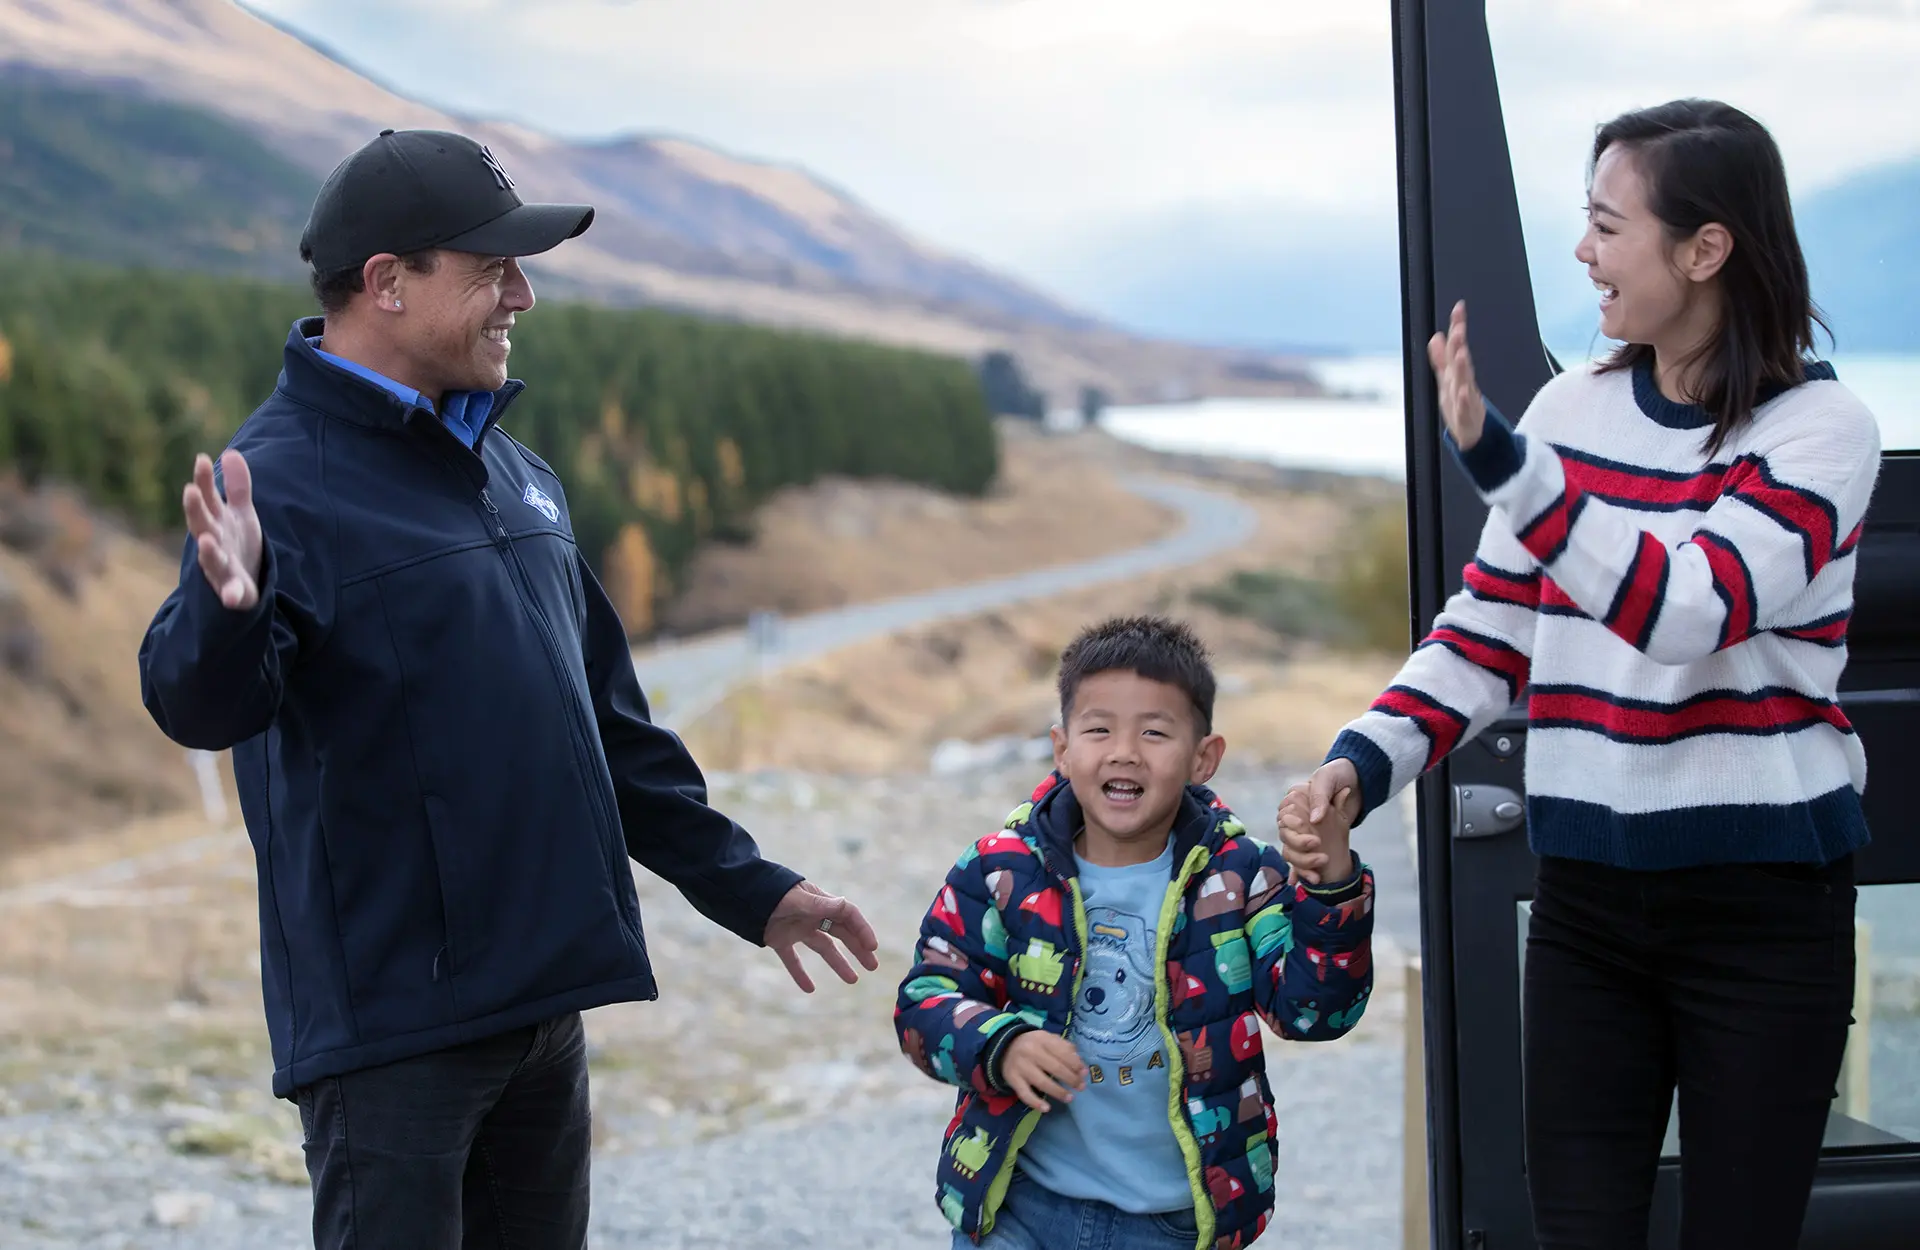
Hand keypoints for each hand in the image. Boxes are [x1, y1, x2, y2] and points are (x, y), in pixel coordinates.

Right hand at [183, 450, 262, 609]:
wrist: (245, 582)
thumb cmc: (237, 543)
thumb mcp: (240, 512)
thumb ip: (237, 486)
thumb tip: (231, 452)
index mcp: (215, 521)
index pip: (206, 498)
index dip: (203, 480)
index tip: (201, 459)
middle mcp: (213, 542)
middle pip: (201, 524)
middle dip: (195, 509)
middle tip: (190, 491)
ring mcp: (220, 566)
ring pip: (211, 558)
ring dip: (208, 551)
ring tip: (207, 540)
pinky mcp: (233, 589)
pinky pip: (231, 592)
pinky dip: (231, 594)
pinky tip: (233, 598)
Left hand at [764, 880, 879, 992]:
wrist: (740, 896)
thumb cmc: (771, 893)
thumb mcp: (797, 899)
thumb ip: (819, 904)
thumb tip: (845, 906)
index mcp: (819, 902)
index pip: (848, 915)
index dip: (862, 929)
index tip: (871, 947)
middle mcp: (812, 915)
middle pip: (841, 933)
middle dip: (858, 948)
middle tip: (872, 966)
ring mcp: (797, 928)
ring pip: (823, 947)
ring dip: (838, 963)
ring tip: (853, 980)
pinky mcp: (780, 940)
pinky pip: (793, 959)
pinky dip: (800, 974)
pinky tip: (809, 989)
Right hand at [1000, 1031, 1086, 1112]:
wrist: (1004, 1047)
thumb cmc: (1033, 1044)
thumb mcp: (1047, 1038)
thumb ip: (1063, 1047)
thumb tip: (1079, 1062)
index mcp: (1042, 1039)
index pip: (1062, 1052)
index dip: (1075, 1064)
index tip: (1084, 1073)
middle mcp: (1031, 1052)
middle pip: (1055, 1068)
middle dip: (1071, 1079)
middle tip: (1081, 1087)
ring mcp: (1021, 1067)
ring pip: (1042, 1082)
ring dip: (1058, 1092)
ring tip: (1070, 1098)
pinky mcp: (1012, 1079)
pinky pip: (1024, 1094)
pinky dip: (1035, 1102)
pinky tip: (1047, 1108)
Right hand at [1278, 776, 1356, 886]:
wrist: (1358, 781)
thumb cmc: (1339, 775)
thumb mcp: (1328, 780)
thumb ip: (1320, 798)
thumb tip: (1314, 820)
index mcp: (1295, 801)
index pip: (1283, 818)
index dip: (1291, 824)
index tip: (1303, 826)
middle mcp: (1296, 818)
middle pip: (1287, 837)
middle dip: (1299, 844)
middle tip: (1317, 845)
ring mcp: (1305, 832)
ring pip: (1293, 853)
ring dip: (1304, 861)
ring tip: (1322, 864)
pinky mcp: (1316, 844)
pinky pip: (1305, 861)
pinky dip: (1307, 872)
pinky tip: (1314, 880)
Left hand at [1427, 300, 1486, 450]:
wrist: (1473, 434)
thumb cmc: (1460, 405)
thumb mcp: (1446, 380)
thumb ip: (1440, 359)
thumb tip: (1435, 337)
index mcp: (1457, 373)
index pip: (1456, 346)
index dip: (1457, 326)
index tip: (1459, 307)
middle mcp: (1463, 382)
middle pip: (1460, 360)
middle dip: (1460, 343)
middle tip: (1459, 327)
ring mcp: (1467, 398)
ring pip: (1464, 381)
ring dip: (1463, 367)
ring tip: (1461, 353)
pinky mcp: (1467, 416)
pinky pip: (1465, 407)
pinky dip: (1464, 399)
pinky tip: (1462, 391)